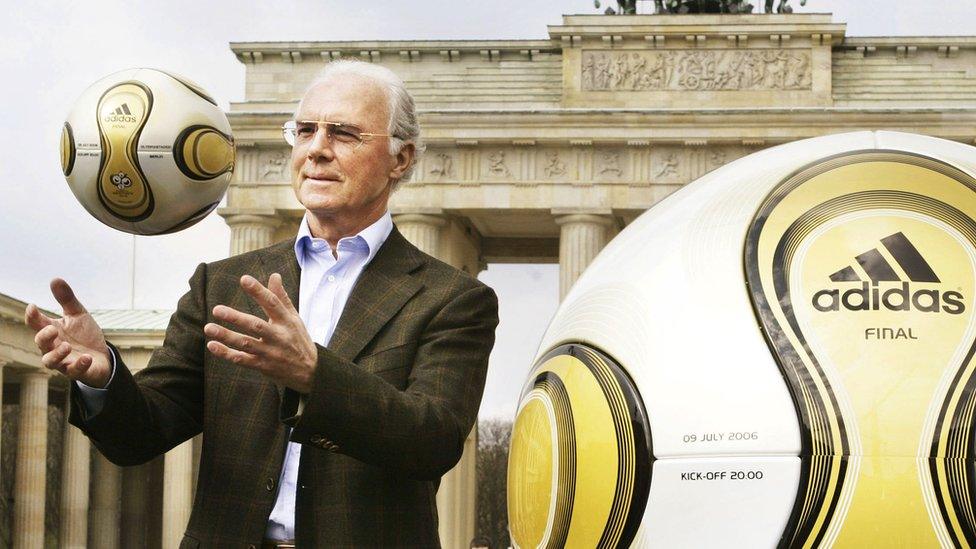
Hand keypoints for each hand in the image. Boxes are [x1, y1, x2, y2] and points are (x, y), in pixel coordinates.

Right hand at [24, 279, 112, 387]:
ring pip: (49, 361)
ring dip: (56, 354)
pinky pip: (74, 371)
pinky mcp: (77, 371)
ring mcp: (64, 360)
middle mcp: (53, 346)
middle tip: (53, 330)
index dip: (32, 316)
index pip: (36, 323)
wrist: (102, 355)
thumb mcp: (78, 314)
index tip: (32, 307)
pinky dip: (79, 365)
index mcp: (52, 330)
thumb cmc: (84, 335)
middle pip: (40, 343)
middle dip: (44, 337)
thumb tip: (55, 279)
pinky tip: (87, 358)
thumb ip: (67, 299)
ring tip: (66, 346)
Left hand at [204, 273, 316, 392]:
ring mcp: (270, 352)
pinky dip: (227, 354)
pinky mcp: (263, 366)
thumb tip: (274, 275)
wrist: (310, 371)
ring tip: (209, 327)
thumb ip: (281, 297)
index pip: (272, 303)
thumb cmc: (298, 339)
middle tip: (217, 309)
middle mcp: (278, 336)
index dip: (259, 291)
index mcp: (286, 321)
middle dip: (236, 318)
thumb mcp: (294, 317)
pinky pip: (242, 360)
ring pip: (246, 344)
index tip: (244, 279)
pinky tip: (212, 345)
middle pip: (256, 326)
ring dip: (227, 336)